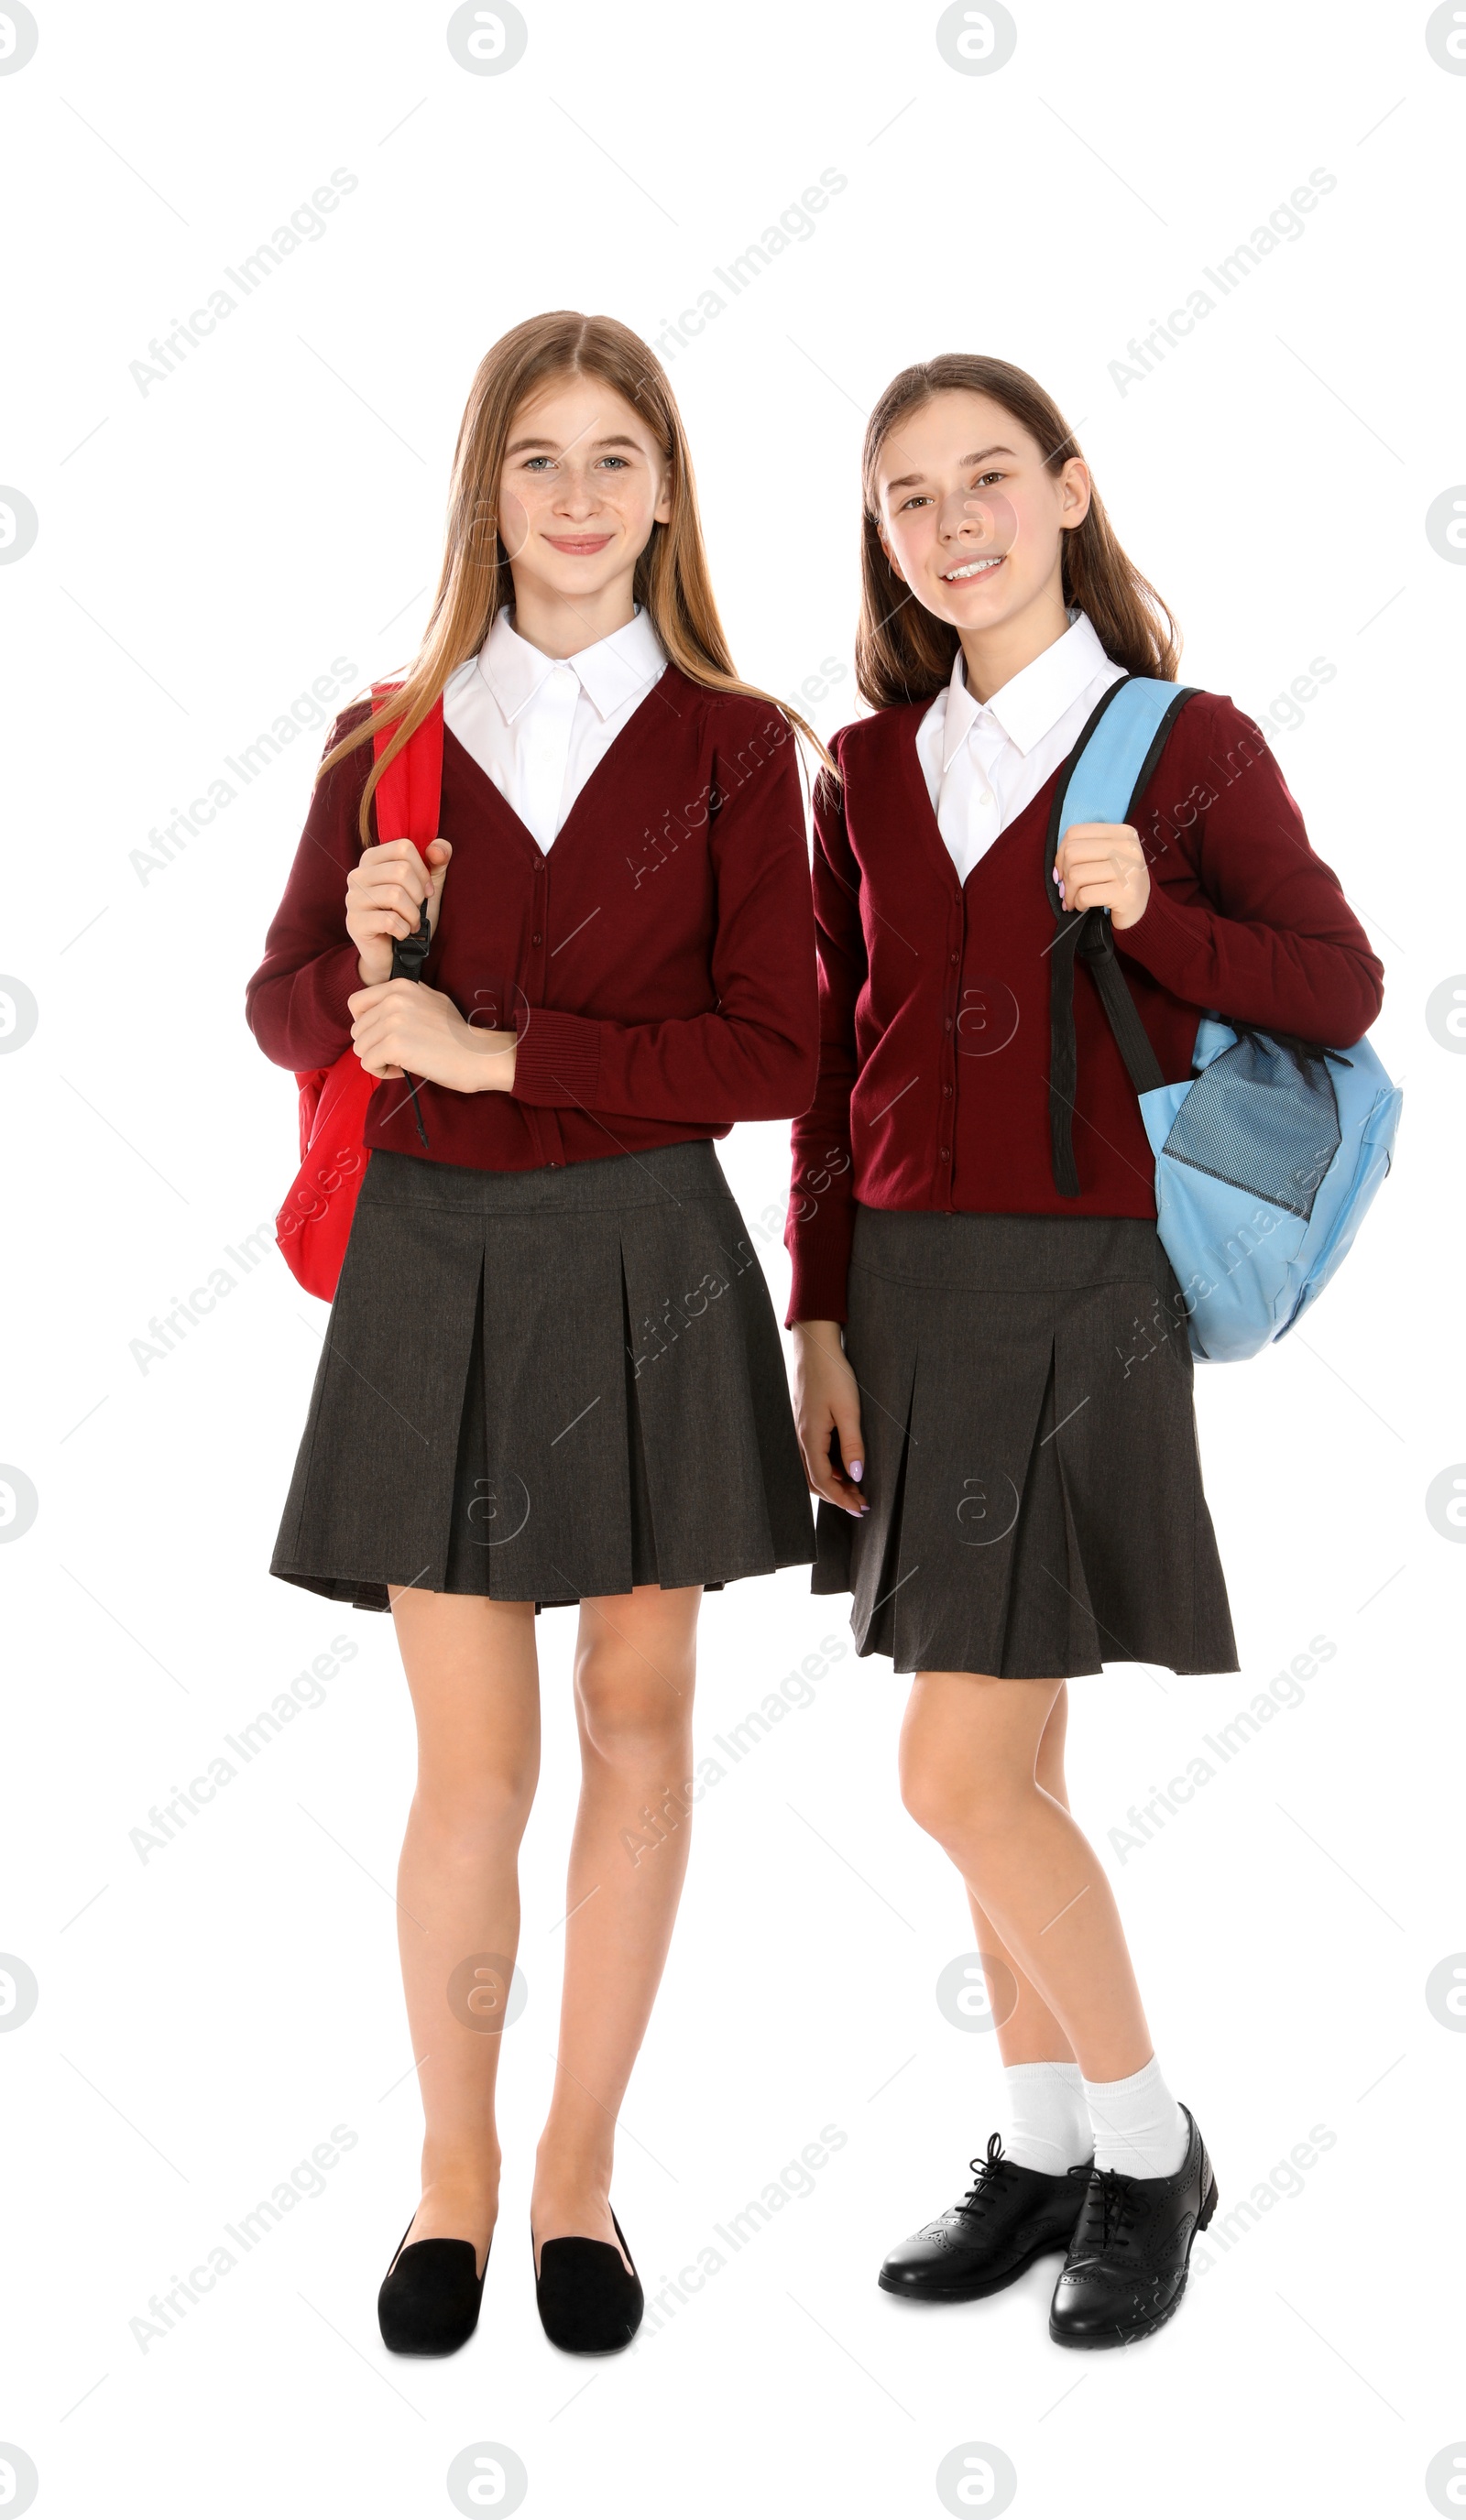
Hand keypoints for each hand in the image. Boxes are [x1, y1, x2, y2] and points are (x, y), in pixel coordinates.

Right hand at [346, 836, 452, 984]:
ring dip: (413, 915)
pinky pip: (389, 920)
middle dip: (418, 895)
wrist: (393, 954)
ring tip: (412, 923)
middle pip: (401, 871)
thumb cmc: (408, 916)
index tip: (425, 890)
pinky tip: (401, 933)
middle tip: (418, 909)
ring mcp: (352, 899)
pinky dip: (404, 930)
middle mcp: (357, 875)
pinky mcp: (354, 923)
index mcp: (372, 859)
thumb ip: (437, 863)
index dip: (422, 870)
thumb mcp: (427, 887)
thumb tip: (438, 848)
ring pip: (395, 895)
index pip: (403, 848)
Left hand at [348, 977, 517, 1094]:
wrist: (477, 1054)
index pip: (356, 1003)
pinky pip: (368, 1064)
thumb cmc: (457, 1034)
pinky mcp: (394, 1045)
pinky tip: (403, 1071)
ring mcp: (393, 1021)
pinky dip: (382, 1072)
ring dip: (378, 1061)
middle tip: (398, 1055)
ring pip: (360, 1048)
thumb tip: (380, 1007)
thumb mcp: (431, 1000)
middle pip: (357, 1029)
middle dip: (373, 1046)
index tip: (382, 1036)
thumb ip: (404, 999)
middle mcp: (394, 999)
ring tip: (402, 1062)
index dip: (365, 1024)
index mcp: (400, 986)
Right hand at [791, 1321, 867, 1516]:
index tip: (860, 1508)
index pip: (823, 1481)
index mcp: (810, 1437)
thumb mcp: (848, 1409)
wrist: (814, 1345)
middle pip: (814, 1480)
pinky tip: (844, 1463)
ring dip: (833, 1482)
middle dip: (837, 1496)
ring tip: (855, 1487)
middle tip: (860, 1503)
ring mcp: (801, 1429)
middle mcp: (801, 1437)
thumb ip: (852, 1444)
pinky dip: (828, 1467)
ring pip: (813, 1468)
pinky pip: (813, 1453)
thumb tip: (857, 1475)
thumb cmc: (832, 1373)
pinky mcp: (805, 1421)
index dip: (841, 1499)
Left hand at [1053, 821, 1150, 929]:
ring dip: (1069, 893)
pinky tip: (1084, 907)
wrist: (1142, 911)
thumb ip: (1084, 851)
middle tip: (1067, 889)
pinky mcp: (1125, 893)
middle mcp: (1128, 848)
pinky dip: (1078, 904)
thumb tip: (1057, 869)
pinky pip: (1084, 895)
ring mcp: (1128, 870)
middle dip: (1063, 875)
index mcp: (1123, 833)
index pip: (1075, 833)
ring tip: (1074, 900)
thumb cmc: (1119, 883)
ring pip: (1075, 875)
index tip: (1063, 871)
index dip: (1061, 854)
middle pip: (1072, 852)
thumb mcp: (1107, 857)